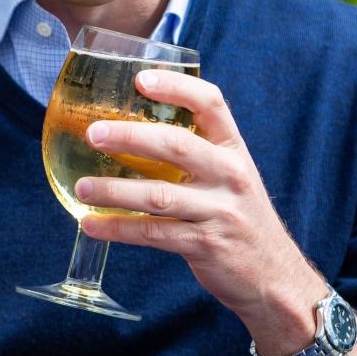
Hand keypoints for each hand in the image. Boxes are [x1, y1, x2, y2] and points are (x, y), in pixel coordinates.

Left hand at [75, 69, 326, 355]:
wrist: (274, 276)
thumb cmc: (239, 217)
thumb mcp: (229, 176)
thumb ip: (195, 153)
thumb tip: (130, 130)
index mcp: (234, 149)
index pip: (211, 104)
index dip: (176, 87)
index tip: (140, 79)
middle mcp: (230, 175)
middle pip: (177, 145)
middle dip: (131, 137)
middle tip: (93, 133)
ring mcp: (220, 211)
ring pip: (159, 195)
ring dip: (114, 190)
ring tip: (82, 187)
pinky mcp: (206, 245)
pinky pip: (154, 233)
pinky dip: (119, 229)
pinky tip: (92, 225)